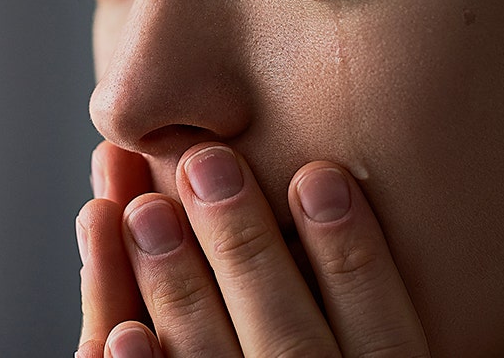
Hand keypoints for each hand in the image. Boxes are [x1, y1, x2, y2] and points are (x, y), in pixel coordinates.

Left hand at [76, 142, 428, 356]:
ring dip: (178, 293)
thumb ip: (366, 324)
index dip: (354, 258)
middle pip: (291, 346)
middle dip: (243, 251)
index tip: (320, 177)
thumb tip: (341, 194)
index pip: (383, 339)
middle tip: (205, 165)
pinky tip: (121, 335)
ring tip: (140, 210)